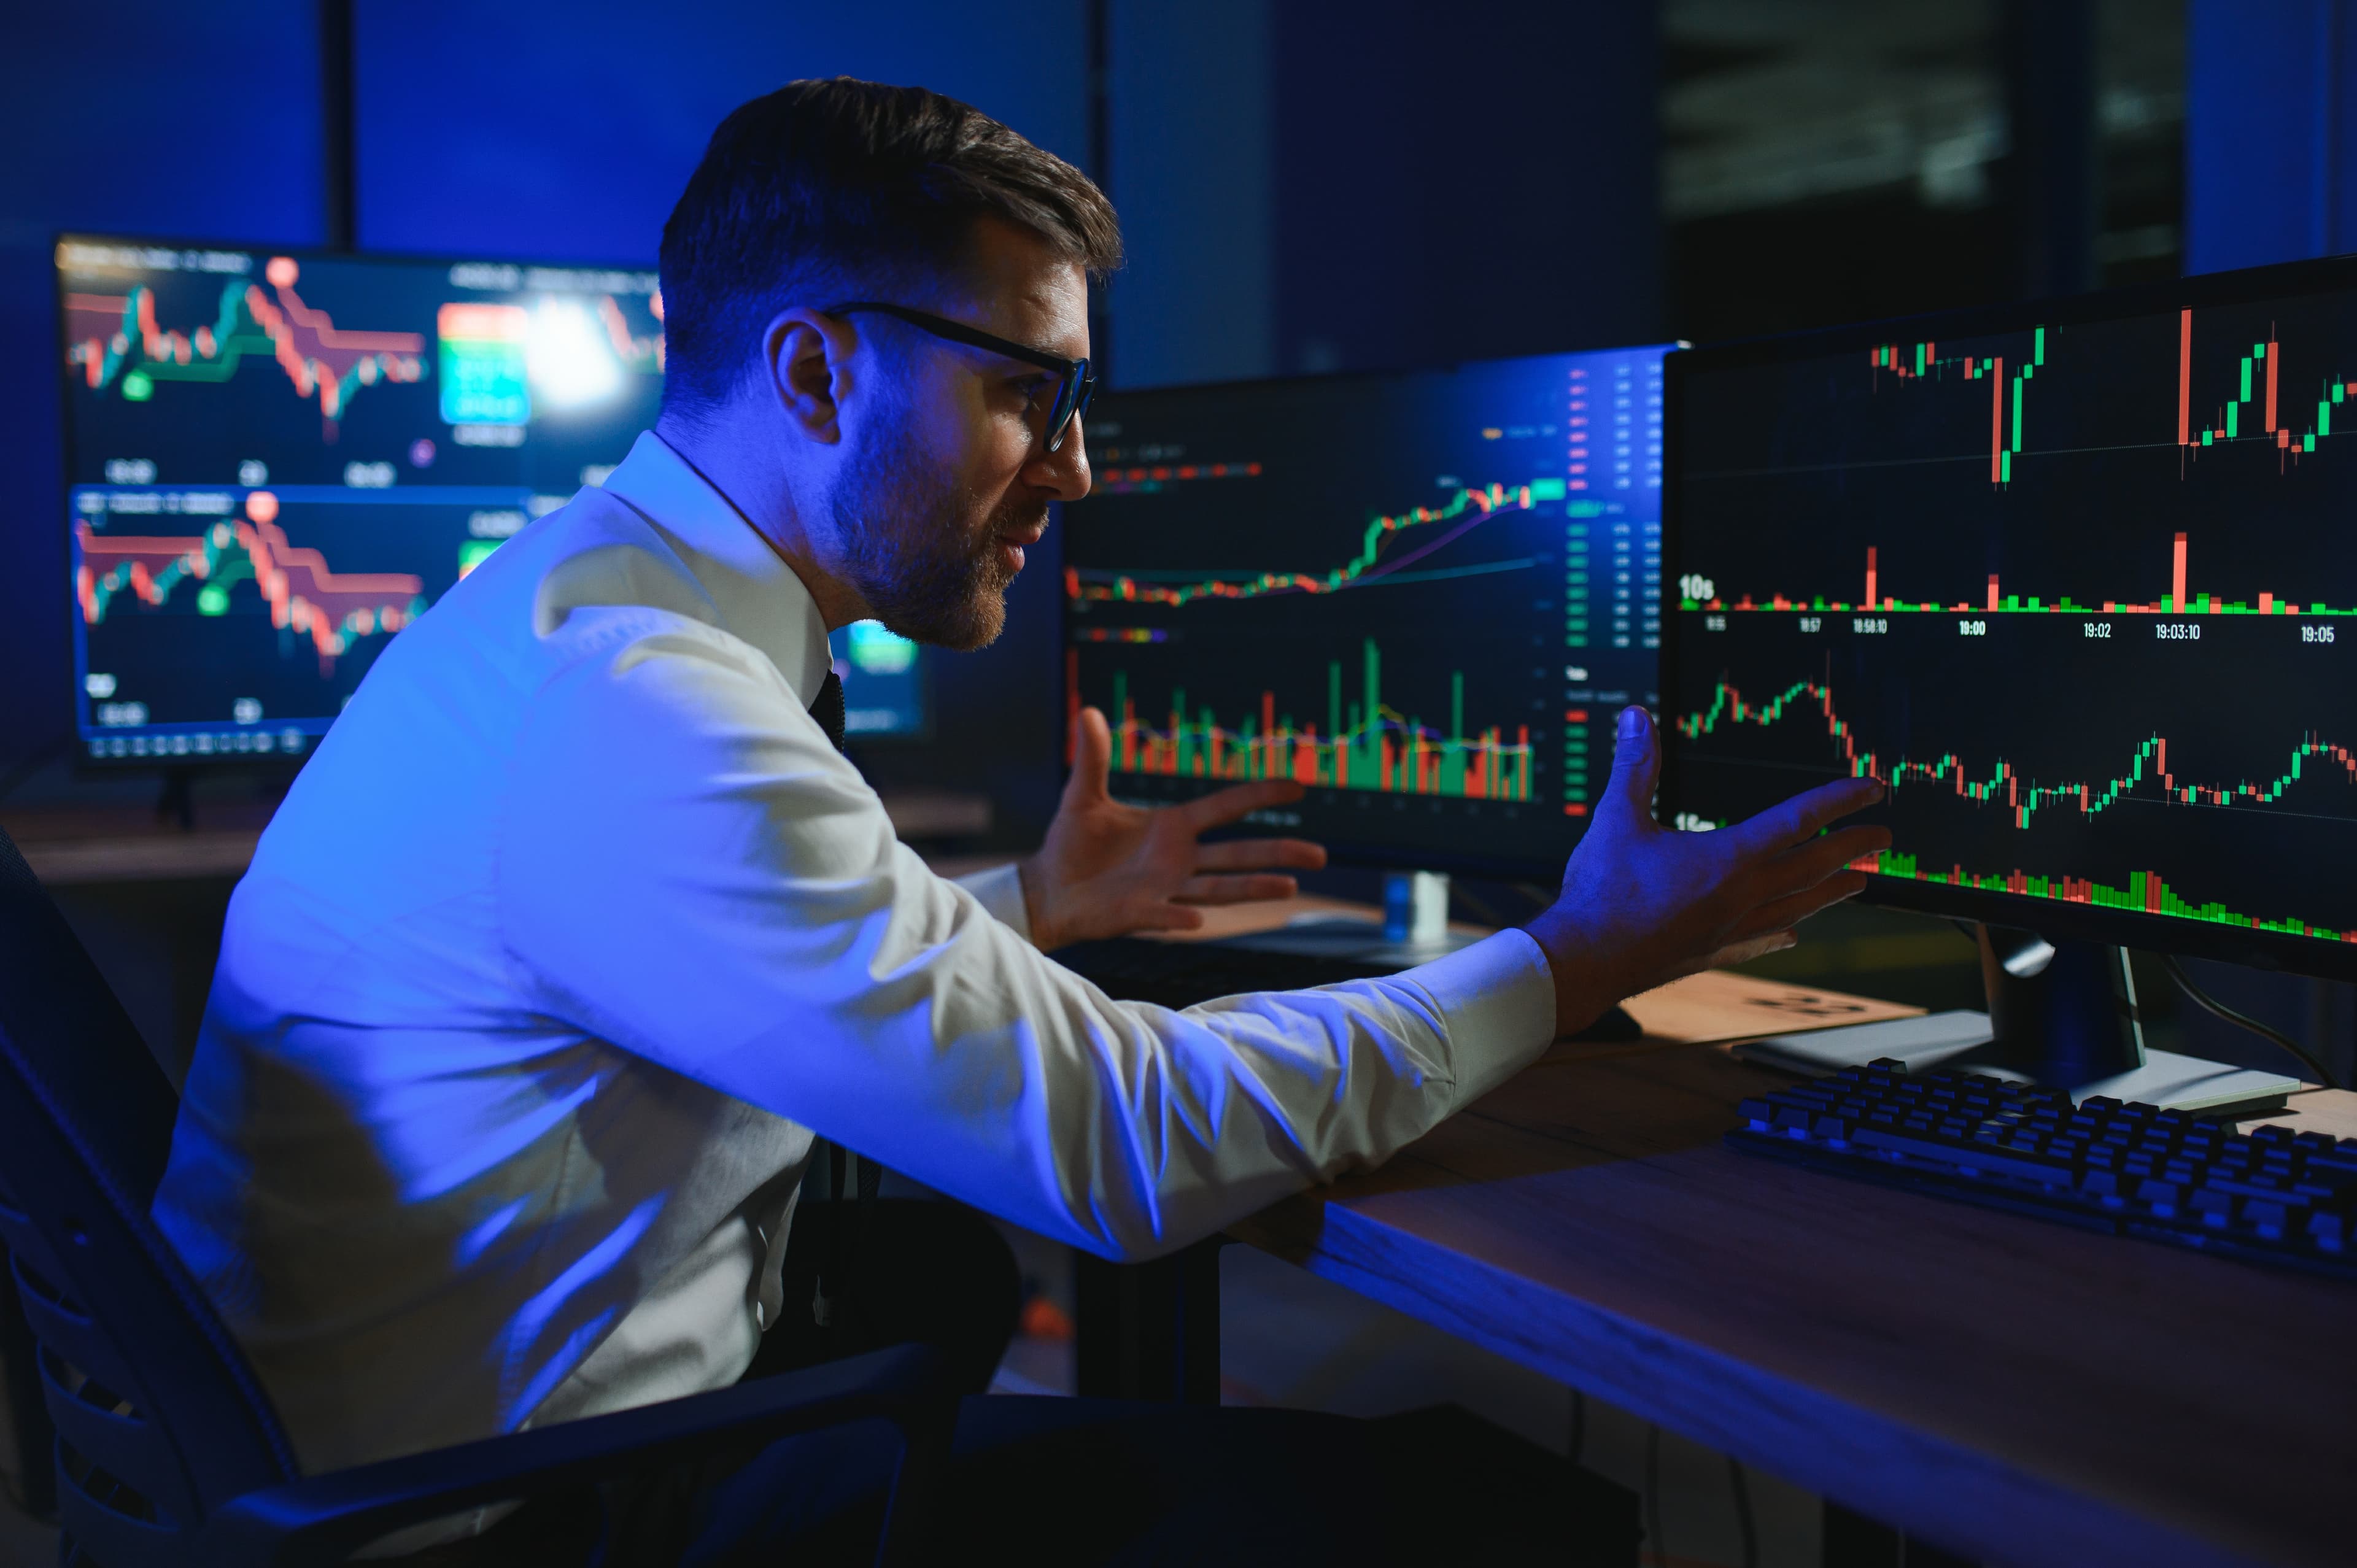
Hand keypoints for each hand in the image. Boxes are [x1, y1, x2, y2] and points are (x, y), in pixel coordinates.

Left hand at [1018, 706, 1328, 949]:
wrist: (1049, 888)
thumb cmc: (1072, 844)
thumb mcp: (1083, 795)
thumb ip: (1094, 758)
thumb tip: (1088, 711)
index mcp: (1173, 827)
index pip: (1225, 808)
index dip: (1259, 795)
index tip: (1298, 786)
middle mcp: (1178, 860)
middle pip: (1237, 854)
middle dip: (1277, 853)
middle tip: (1319, 854)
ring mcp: (1164, 890)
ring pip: (1218, 889)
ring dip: (1251, 887)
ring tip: (1290, 888)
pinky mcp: (1140, 914)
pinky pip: (1164, 917)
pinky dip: (1178, 919)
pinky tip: (1196, 922)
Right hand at [1527, 705, 1890, 1036]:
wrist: (1587, 960)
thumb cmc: (1602, 892)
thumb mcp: (1617, 818)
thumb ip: (1635, 767)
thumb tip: (1638, 718)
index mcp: (1727, 857)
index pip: (1797, 819)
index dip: (1839, 799)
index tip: (1872, 789)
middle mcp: (1742, 895)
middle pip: (1813, 866)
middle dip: (1854, 848)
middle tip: (1884, 839)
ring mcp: (1732, 928)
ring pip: (1799, 907)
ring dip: (1833, 892)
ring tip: (1860, 884)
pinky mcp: (1715, 953)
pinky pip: (1764, 939)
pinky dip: (1785, 932)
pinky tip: (1793, 934)